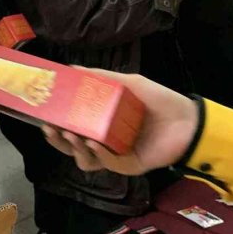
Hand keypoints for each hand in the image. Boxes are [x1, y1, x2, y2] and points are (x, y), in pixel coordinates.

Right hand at [42, 69, 198, 175]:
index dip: (57, 127)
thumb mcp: (128, 83)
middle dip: (59, 141)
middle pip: (73, 148)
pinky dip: (98, 154)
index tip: (45, 117)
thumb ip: (101, 77)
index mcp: (102, 125)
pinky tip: (94, 143)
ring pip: (86, 161)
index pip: (73, 130)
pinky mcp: (130, 165)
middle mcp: (106, 142)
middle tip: (51, 128)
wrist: (187, 117)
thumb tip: (73, 67)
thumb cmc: (158, 100)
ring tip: (72, 134)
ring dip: (75, 149)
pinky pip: (108, 164)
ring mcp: (117, 155)